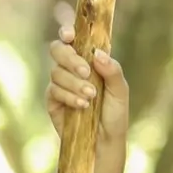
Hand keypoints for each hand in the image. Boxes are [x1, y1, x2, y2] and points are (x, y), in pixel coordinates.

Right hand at [46, 9, 128, 145]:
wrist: (105, 141)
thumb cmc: (115, 113)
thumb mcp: (120, 90)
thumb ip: (112, 70)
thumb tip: (98, 53)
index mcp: (90, 60)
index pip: (74, 39)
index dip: (68, 32)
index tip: (70, 35)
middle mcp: (72, 68)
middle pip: (58, 50)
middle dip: (70, 58)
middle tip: (86, 72)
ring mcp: (60, 83)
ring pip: (56, 72)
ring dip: (74, 83)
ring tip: (91, 97)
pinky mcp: (52, 100)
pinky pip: (53, 90)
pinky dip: (68, 96)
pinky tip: (82, 105)